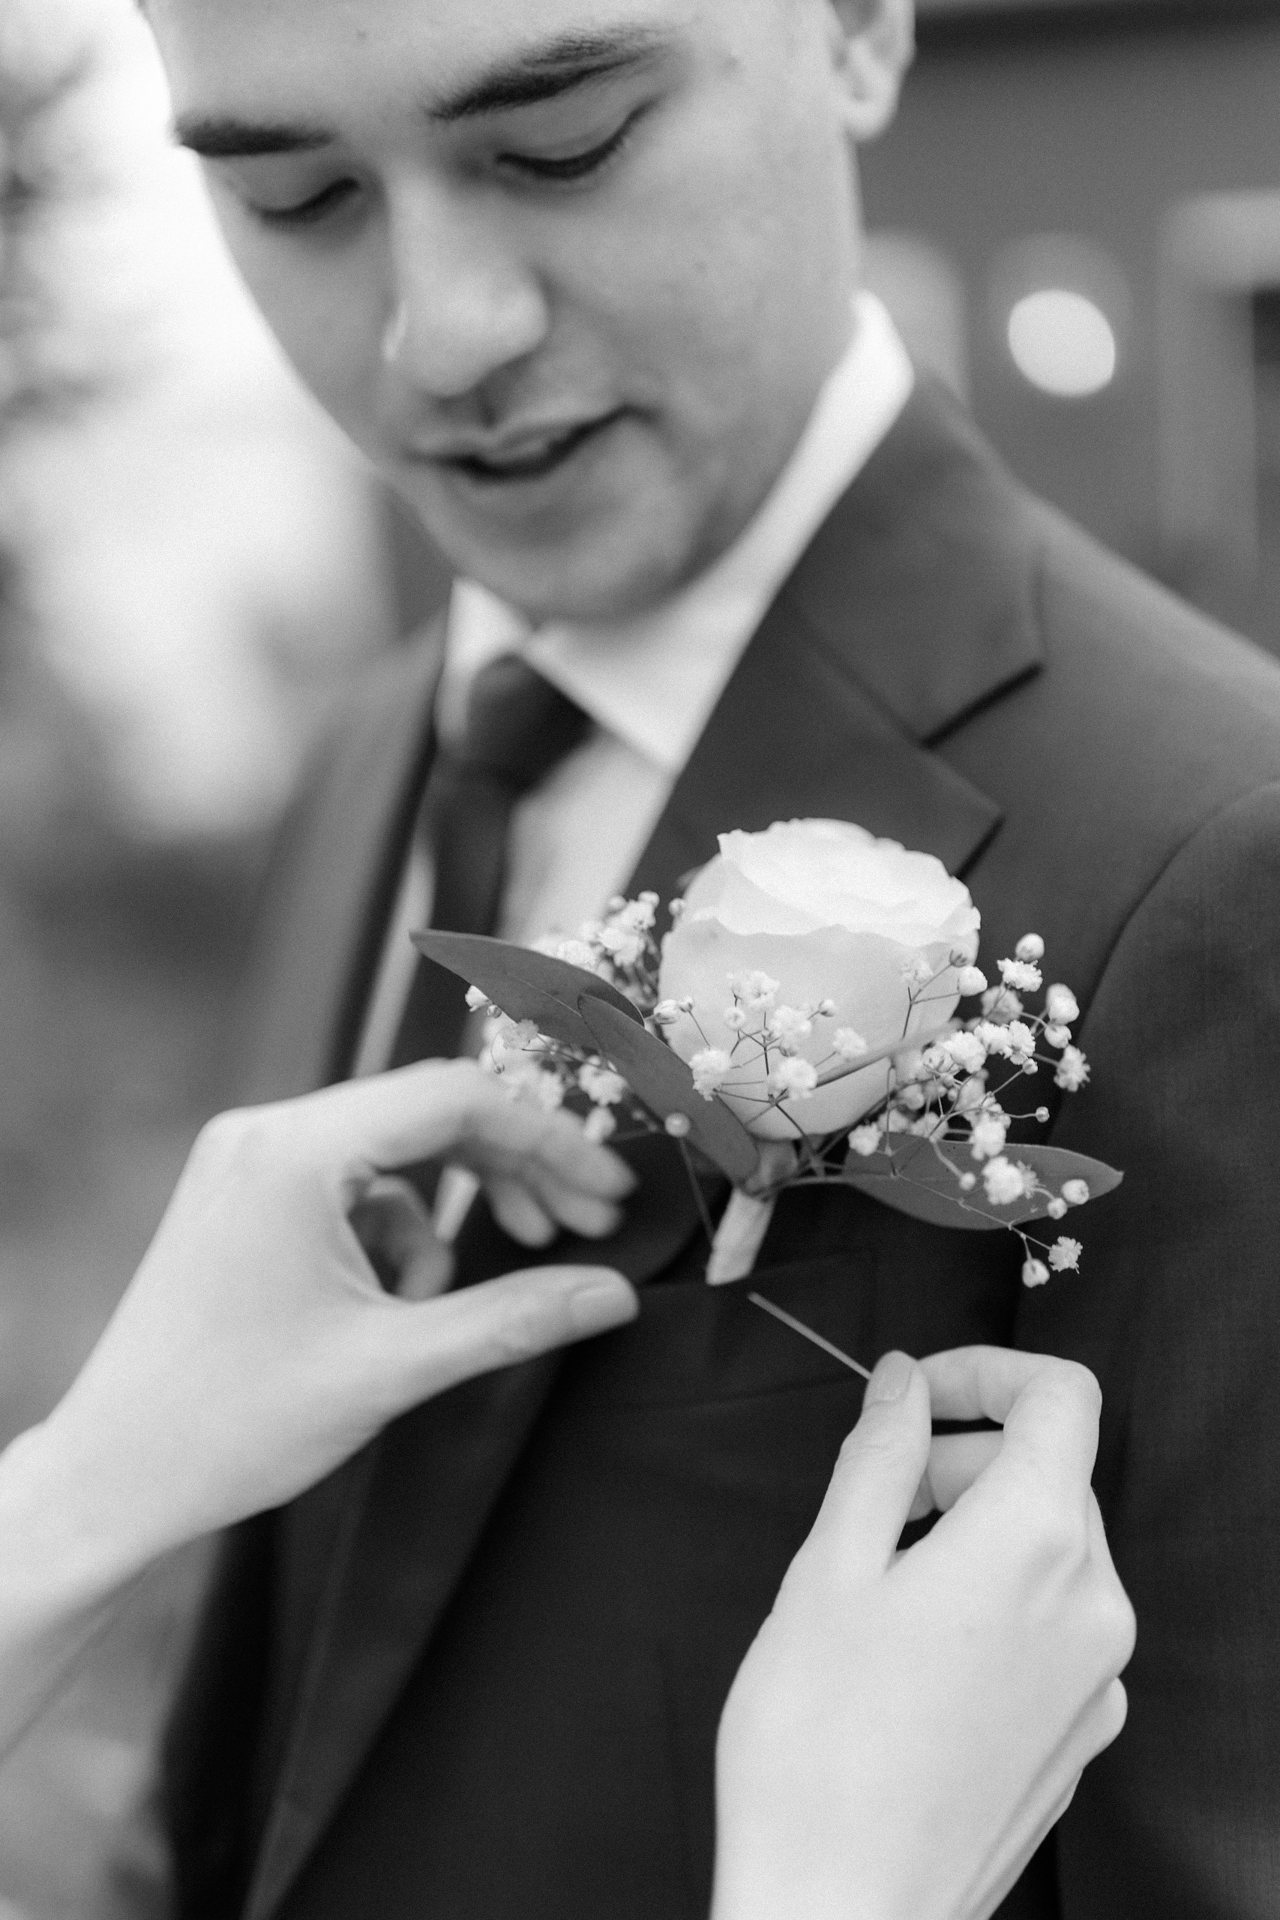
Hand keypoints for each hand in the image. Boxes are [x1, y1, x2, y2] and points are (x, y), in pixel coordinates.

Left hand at [9, 1061, 637, 1590]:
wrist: (115, 1478)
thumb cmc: (234, 1421)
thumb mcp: (394, 1366)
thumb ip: (514, 1318)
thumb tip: (614, 1293)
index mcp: (295, 1150)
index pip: (457, 1097)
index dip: (550, 1140)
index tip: (609, 1194)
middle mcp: (266, 1133)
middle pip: (429, 1116)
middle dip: (511, 1174)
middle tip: (582, 1230)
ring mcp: (248, 1162)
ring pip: (394, 1156)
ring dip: (447, 1219)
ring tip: (453, 1303)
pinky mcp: (244, 1198)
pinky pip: (352, 1190)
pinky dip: (392, 1240)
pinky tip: (391, 1312)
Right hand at [712, 1346, 1135, 1919]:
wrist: (839, 1915)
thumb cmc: (816, 1747)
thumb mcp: (828, 1567)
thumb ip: (878, 1454)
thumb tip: (903, 1382)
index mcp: (1035, 1543)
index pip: (1061, 1396)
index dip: (985, 1370)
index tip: (914, 1394)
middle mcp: (1093, 1605)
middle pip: (1052, 1471)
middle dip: (962, 1455)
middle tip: (871, 1498)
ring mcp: (1097, 1679)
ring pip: (1053, 1546)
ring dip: (976, 1526)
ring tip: (881, 1583)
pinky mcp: (1081, 1735)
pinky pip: (1055, 1622)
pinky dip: (997, 1598)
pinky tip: (915, 1651)